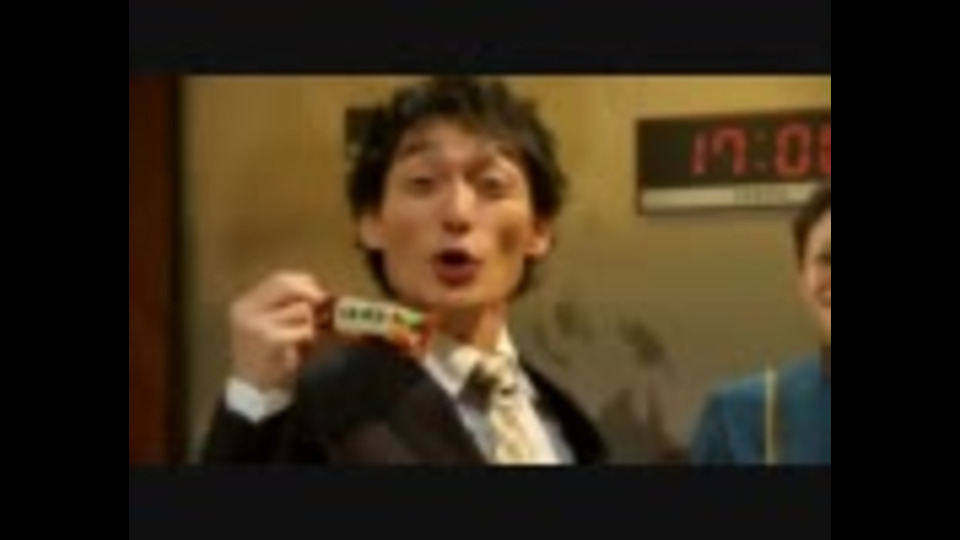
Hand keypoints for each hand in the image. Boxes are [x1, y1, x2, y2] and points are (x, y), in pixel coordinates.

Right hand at [228, 271, 328, 391]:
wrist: (254, 390)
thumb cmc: (267, 357)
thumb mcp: (270, 325)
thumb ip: (287, 306)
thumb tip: (320, 292)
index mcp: (244, 304)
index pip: (278, 279)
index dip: (302, 282)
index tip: (317, 292)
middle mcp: (246, 310)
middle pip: (287, 286)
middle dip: (310, 295)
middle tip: (320, 309)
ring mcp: (256, 324)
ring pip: (301, 309)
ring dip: (310, 323)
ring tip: (302, 338)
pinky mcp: (270, 339)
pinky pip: (303, 329)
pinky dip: (309, 337)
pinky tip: (301, 348)